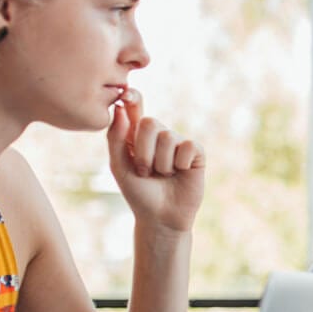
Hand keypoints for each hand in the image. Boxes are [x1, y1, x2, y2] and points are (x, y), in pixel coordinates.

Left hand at [107, 88, 204, 232]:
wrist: (160, 217)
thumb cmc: (138, 193)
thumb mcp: (119, 167)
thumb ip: (116, 138)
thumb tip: (120, 109)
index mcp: (137, 135)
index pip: (136, 108)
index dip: (133, 98)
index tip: (126, 94)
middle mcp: (159, 135)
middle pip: (151, 123)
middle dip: (143, 151)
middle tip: (144, 170)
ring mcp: (178, 143)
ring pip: (168, 137)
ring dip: (161, 163)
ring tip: (162, 175)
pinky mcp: (196, 153)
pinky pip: (188, 147)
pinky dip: (180, 164)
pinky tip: (180, 173)